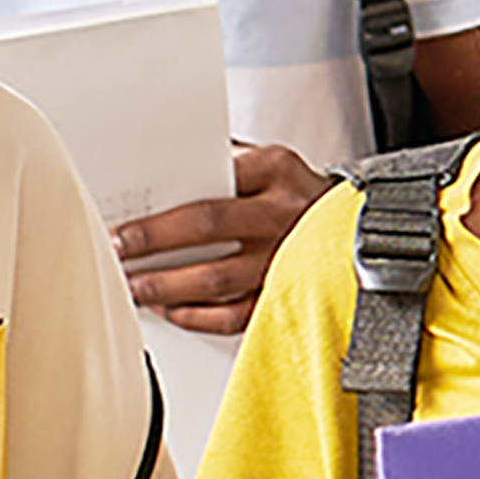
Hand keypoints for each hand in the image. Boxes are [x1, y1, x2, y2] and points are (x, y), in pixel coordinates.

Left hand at [111, 144, 329, 333]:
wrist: (359, 224)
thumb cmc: (299, 192)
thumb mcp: (269, 162)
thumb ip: (224, 166)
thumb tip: (158, 186)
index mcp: (275, 169)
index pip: (208, 186)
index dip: (161, 215)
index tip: (124, 228)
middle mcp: (283, 212)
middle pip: (207, 228)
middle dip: (154, 245)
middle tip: (120, 255)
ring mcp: (289, 256)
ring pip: (217, 279)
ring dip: (167, 287)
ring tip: (136, 287)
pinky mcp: (291, 294)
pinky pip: (237, 315)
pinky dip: (199, 316)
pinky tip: (173, 310)